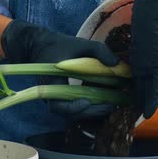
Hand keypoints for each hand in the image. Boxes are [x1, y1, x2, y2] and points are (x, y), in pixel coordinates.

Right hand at [1, 19, 118, 117]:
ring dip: (92, 112)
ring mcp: (58, 99)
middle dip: (91, 113)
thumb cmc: (60, 45)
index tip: (87, 102)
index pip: (58, 106)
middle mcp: (52, 96)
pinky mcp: (64, 98)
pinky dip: (90, 107)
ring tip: (111, 105)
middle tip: (110, 106)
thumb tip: (116, 64)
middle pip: (70, 114)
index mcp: (51, 83)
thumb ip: (99, 50)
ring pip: (75, 113)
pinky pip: (76, 108)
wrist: (41, 47)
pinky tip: (106, 101)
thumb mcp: (80, 44)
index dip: (73, 108)